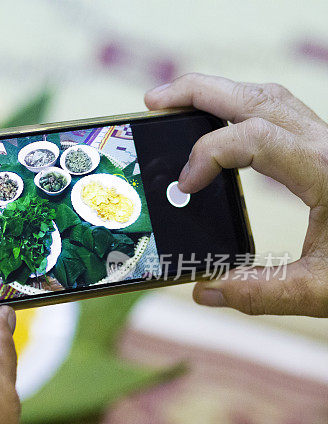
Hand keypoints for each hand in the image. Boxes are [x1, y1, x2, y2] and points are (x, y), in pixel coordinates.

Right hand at [145, 73, 327, 316]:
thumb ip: (259, 292)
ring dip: (219, 95)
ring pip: (269, 97)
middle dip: (198, 91)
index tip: (184, 187)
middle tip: (153, 101)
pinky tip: (220, 131)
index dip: (206, 156)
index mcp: (325, 170)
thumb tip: (205, 290)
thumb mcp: (323, 291)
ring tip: (177, 105)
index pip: (250, 137)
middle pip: (255, 96)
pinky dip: (241, 111)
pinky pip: (280, 114)